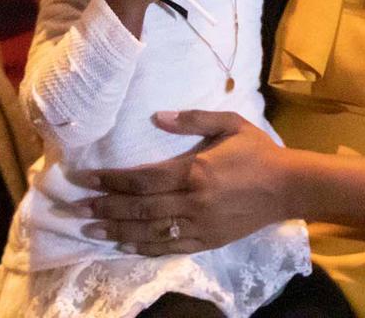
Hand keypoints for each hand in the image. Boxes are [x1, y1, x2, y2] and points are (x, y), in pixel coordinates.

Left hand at [74, 110, 291, 255]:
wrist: (289, 187)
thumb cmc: (258, 152)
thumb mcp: (231, 124)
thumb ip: (194, 119)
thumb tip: (158, 117)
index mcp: (194, 170)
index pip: (141, 178)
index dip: (109, 179)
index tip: (84, 178)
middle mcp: (191, 200)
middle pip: (138, 208)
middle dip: (104, 207)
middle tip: (75, 209)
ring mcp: (199, 224)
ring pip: (149, 231)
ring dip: (116, 231)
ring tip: (90, 230)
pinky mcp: (207, 240)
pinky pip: (169, 247)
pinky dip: (144, 248)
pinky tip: (125, 246)